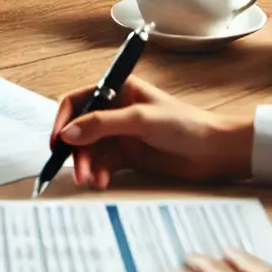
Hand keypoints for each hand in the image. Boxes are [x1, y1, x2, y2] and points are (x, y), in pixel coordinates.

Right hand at [52, 77, 252, 188]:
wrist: (214, 151)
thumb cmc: (185, 125)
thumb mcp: (141, 120)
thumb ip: (102, 124)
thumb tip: (67, 133)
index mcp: (118, 90)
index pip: (78, 101)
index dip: (63, 120)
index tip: (56, 141)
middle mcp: (115, 110)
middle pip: (80, 129)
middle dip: (75, 150)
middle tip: (77, 171)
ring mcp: (121, 134)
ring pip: (90, 149)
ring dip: (86, 165)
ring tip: (92, 181)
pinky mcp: (128, 155)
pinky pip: (103, 164)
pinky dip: (99, 173)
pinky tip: (103, 182)